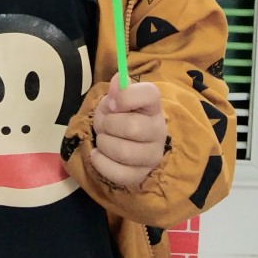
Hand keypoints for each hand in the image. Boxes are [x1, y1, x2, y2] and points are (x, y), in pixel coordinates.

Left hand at [90, 74, 167, 188]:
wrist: (125, 141)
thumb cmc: (120, 115)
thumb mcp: (116, 98)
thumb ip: (117, 89)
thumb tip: (117, 82)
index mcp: (153, 106)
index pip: (150, 94)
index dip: (126, 97)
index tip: (112, 103)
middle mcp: (158, 131)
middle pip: (132, 128)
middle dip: (108, 124)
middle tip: (104, 124)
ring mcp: (152, 156)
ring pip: (124, 152)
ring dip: (104, 143)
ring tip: (103, 139)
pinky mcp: (140, 175)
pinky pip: (118, 173)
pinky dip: (100, 162)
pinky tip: (98, 154)